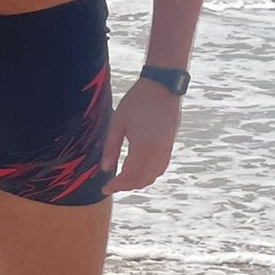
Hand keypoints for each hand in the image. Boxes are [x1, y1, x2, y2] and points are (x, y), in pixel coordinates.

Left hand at [100, 78, 181, 193]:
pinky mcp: (169, 146)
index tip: (105, 188)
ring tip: (122, 180)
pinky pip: (160, 169)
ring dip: (137, 182)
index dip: (116, 185)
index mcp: (143, 147)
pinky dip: (149, 175)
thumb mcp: (118, 122)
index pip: (129, 176)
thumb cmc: (137, 101)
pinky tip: (138, 172)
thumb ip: (111, 147)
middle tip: (111, 185)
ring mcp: (166, 150)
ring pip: (152, 177)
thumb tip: (105, 169)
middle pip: (141, 180)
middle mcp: (157, 152)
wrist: (162, 87)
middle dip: (125, 186)